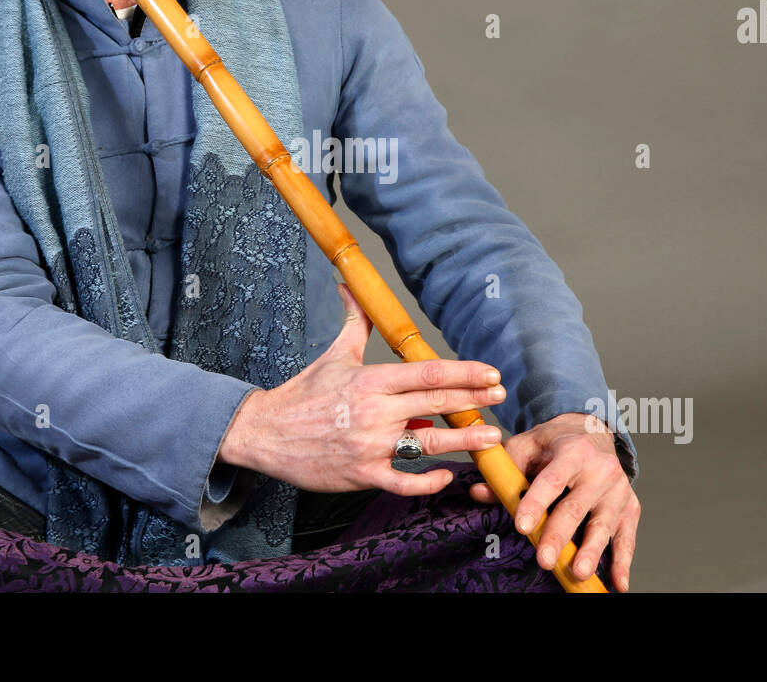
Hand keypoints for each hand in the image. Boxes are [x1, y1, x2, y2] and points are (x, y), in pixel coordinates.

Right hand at [218, 282, 506, 495]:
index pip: (428, 372)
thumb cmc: (303, 394)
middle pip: (435, 402)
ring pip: (428, 443)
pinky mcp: (362, 474)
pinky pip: (404, 481)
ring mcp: (369, 445)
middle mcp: (374, 411)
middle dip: (474, 400)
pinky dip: (428, 480)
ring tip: (491, 438)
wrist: (265, 433)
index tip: (491, 374)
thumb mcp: (334, 354)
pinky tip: (446, 473)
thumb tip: (351, 285)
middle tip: (501, 397)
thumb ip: (355, 322)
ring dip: (464, 440)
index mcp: (371, 379)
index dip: (465, 373)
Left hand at [469, 411, 639, 591]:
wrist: (593, 430)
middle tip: (543, 559)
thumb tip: (478, 493)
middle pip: (576, 507)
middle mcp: (600, 470)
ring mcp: (617, 490)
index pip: (552, 480)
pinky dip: (623, 562)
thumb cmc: (554, 443)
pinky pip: (627, 537)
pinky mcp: (630, 506)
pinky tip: (617, 584)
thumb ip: (505, 470)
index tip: (522, 526)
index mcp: (572, 451)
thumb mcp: (527, 445)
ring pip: (603, 524)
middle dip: (559, 535)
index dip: (536, 503)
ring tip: (578, 573)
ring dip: (592, 552)